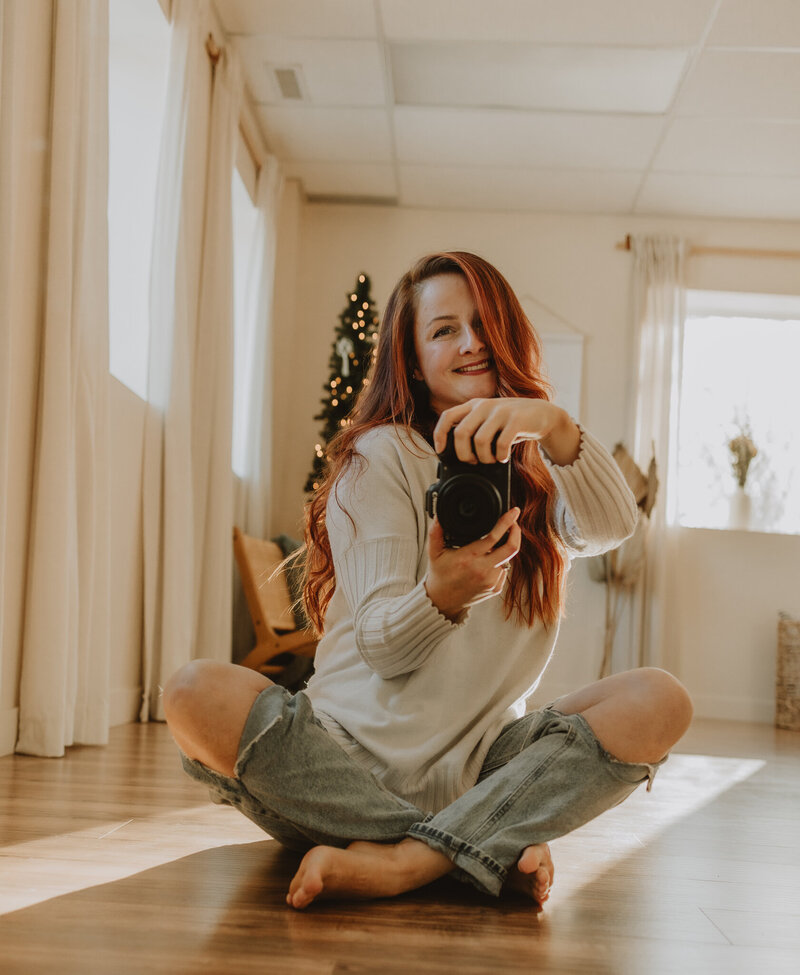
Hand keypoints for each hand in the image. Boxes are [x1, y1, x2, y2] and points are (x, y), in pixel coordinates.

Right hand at [424, 507, 520, 621]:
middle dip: (516, 532)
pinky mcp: (496, 588)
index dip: (506, 522)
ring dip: (505, 548)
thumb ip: (435, 533)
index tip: (513, 512)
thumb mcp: (434, 553)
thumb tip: (438, 516)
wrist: (443, 602)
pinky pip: (504, 569)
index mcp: (468, 558)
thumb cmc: (440, 574)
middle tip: (514, 523)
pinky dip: (501, 561)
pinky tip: (490, 559)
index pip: (493, 537)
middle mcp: (482, 570)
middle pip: (511, 548)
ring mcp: (491, 581)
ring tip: (497, 542)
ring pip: (508, 558)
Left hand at [433, 398, 579, 466]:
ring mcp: (501, 411)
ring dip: (484, 457)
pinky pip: (501, 443)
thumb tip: (457, 455)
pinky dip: (500, 455)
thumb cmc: (511, 423)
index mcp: (474, 406)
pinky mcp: (517, 419)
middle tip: (473, 462)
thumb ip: (474, 430)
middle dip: (463, 454)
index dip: (440, 435)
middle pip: (461, 432)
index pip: (447, 417)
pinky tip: (504, 457)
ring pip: (480, 440)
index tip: (441, 452)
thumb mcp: (489, 421)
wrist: (542, 414)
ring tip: (492, 460)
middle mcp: (484, 406)